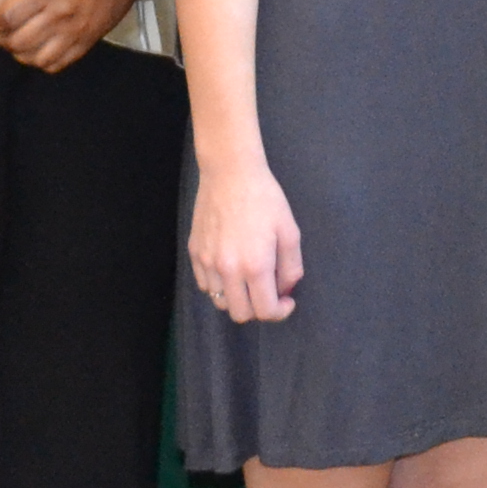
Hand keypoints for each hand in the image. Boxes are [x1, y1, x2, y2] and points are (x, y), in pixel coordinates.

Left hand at [0, 0, 153, 72]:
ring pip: (37, 58)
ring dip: (20, 53)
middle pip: (18, 42)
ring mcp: (76, 30)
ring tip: (17, 40)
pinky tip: (38, 48)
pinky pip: (59, 63)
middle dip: (0, 39)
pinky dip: (42, 61)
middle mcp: (60, 13)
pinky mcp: (89, 40)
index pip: (7, 17)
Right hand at [190, 153, 304, 323]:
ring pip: (220, 302)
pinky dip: (220, 285)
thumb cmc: (264, 199)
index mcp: (255, 266)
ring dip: (237, 297)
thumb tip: (285, 291)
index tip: (286, 301)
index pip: (264, 311)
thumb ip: (291, 268)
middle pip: (240, 314)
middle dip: (258, 309)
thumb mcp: (290, 231)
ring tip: (248, 278)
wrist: (230, 173)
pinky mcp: (194, 253)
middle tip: (269, 291)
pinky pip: (205, 285)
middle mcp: (227, 270)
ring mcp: (207, 262)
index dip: (279, 312)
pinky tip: (231, 267)